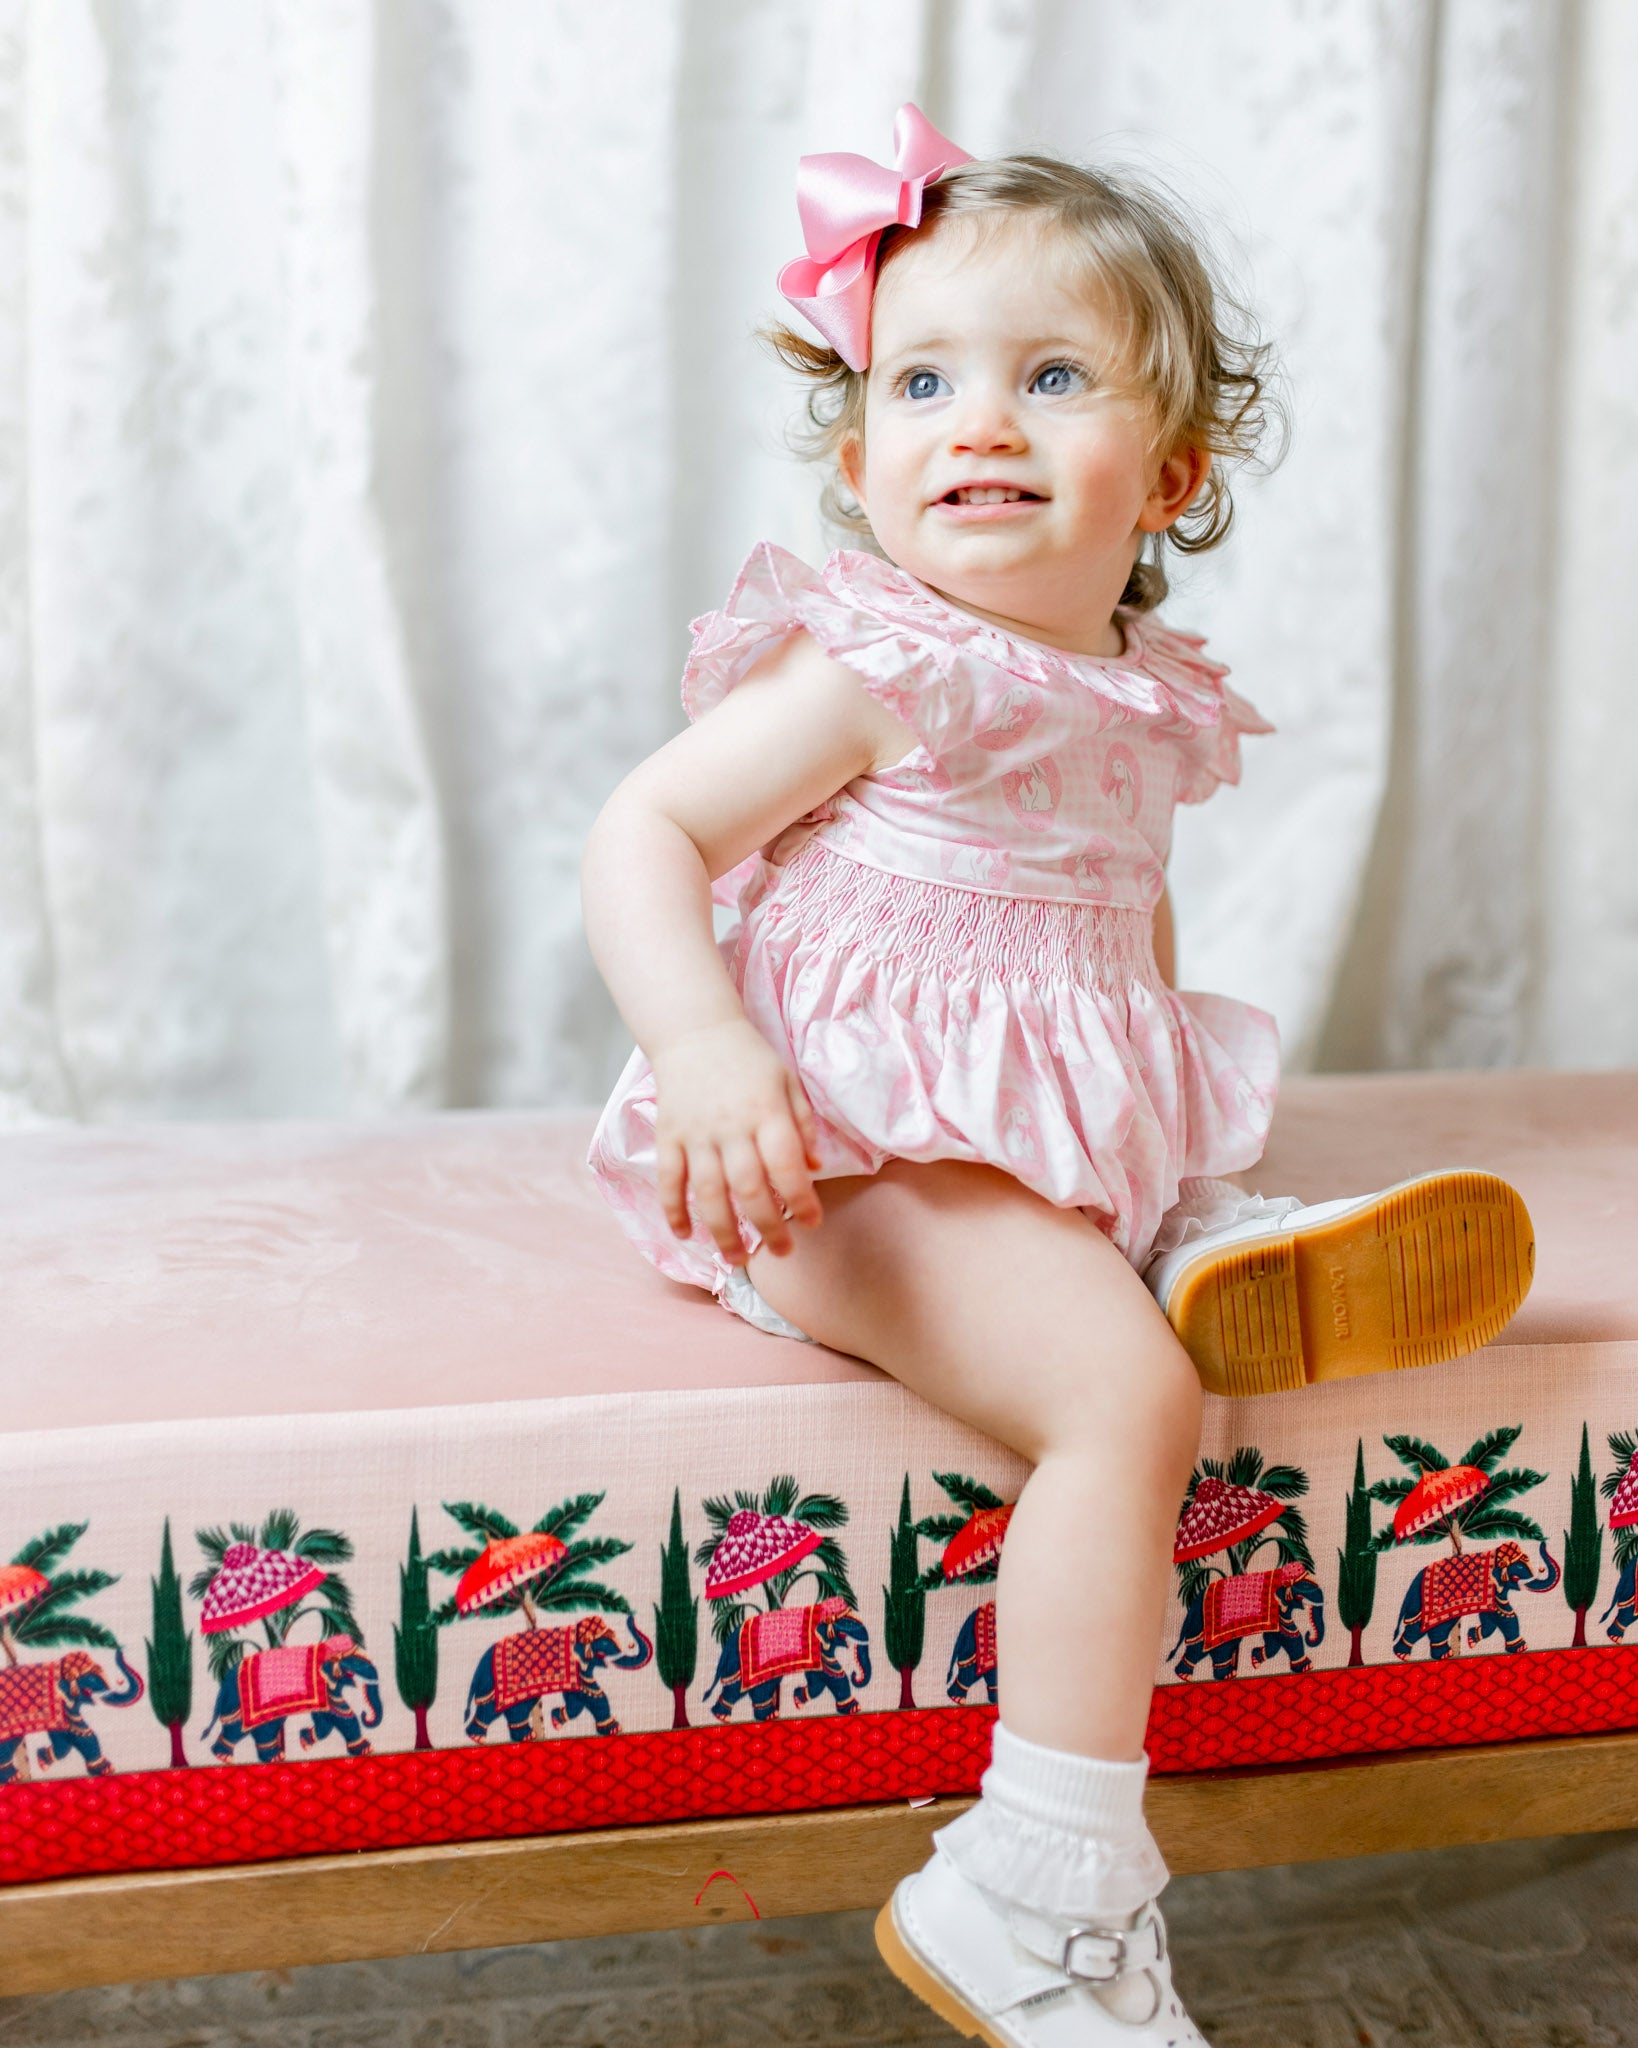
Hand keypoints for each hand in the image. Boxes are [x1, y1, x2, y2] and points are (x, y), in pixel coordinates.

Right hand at [650, 1019, 823, 1263]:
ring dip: (723, 1230)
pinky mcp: (669, 1135)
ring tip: (736, 1259)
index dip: (801, 1199)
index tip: (813, 1222)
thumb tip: (815, 1167)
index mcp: (767, 1111)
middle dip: (767, 1226)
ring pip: (709, 1192)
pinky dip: (674, 1210)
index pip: (787, 1165)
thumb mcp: (787, 1081)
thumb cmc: (749, 1058)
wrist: (694, 1030)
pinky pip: (669, 1179)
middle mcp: (731, 1126)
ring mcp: (696, 1133)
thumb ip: (803, 1124)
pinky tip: (686, 1234)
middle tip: (781, 1252)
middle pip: (749, 1187)